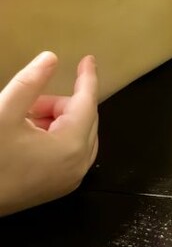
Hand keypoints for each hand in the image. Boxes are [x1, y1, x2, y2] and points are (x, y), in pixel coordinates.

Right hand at [0, 52, 98, 216]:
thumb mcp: (4, 113)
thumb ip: (29, 83)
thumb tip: (51, 58)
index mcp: (72, 145)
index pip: (87, 102)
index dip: (87, 77)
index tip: (88, 59)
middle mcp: (79, 165)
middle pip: (84, 118)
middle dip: (60, 104)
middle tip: (30, 102)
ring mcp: (69, 180)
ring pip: (77, 135)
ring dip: (57, 120)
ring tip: (25, 118)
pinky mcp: (57, 188)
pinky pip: (69, 153)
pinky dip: (55, 137)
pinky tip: (27, 135)